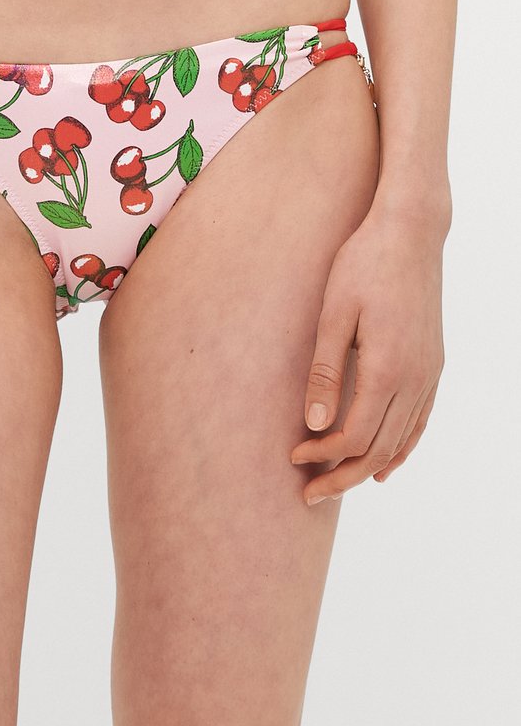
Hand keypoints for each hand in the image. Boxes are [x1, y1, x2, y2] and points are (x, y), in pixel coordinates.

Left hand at [290, 199, 446, 503]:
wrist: (411, 232)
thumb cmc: (363, 264)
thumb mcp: (333, 313)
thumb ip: (326, 372)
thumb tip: (315, 425)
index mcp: (387, 370)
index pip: (353, 437)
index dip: (322, 456)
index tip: (293, 458)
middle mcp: (415, 379)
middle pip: (378, 450)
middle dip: (342, 475)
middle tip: (309, 493)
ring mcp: (429, 374)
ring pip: (401, 441)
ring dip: (368, 467)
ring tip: (337, 482)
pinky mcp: (434, 364)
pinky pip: (420, 421)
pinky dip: (401, 448)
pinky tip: (384, 463)